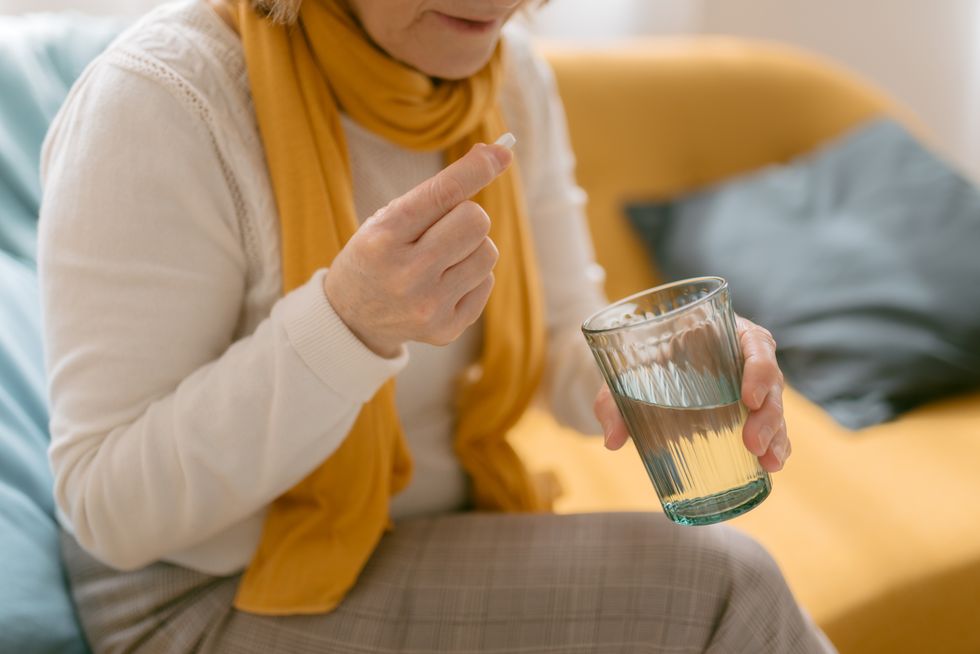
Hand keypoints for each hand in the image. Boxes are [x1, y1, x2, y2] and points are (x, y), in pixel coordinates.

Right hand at [323, 143, 511, 357]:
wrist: (352, 319)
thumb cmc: (377, 255)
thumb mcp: (387, 219)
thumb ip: (437, 191)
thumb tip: (497, 155)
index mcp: (383, 238)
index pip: (443, 194)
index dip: (476, 170)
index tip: (501, 152)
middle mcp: (407, 275)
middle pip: (476, 221)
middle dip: (467, 216)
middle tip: (443, 228)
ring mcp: (429, 306)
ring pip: (488, 252)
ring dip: (472, 248)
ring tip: (442, 259)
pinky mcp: (447, 328)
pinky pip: (487, 282)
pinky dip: (471, 277)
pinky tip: (443, 284)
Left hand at [593, 315, 789, 471]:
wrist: (636, 370)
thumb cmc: (637, 361)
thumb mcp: (622, 372)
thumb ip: (612, 400)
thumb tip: (612, 440)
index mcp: (722, 332)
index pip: (755, 342)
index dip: (759, 368)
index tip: (748, 398)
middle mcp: (741, 357)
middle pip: (771, 380)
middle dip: (768, 414)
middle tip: (752, 443)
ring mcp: (748, 386)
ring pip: (775, 407)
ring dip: (777, 435)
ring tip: (769, 463)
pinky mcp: (746, 411)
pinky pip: (770, 426)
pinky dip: (775, 445)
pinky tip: (771, 466)